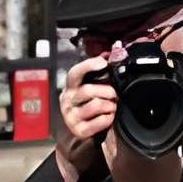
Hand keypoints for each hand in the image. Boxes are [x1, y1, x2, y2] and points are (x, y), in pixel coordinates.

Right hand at [55, 58, 115, 181]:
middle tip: (114, 94)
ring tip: (112, 106)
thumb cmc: (88, 105)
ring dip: (110, 105)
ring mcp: (71, 116)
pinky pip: (99, 121)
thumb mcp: (91, 87)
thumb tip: (115, 50)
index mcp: (71, 87)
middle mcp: (67, 101)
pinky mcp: (79, 130)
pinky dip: (108, 118)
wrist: (82, 131)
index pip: (75, 73)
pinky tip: (109, 117)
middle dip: (107, 91)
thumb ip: (101, 70)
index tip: (103, 63)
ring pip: (96, 105)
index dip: (88, 66)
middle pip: (88, 90)